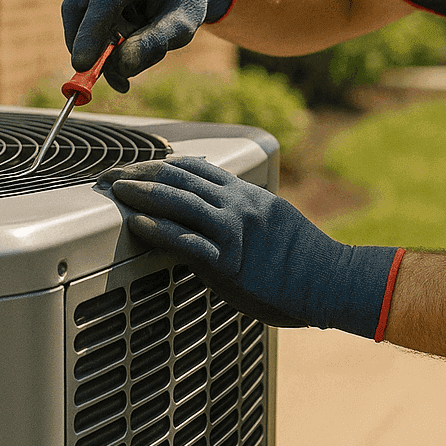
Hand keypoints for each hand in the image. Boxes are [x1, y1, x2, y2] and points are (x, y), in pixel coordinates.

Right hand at [62, 0, 234, 91]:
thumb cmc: (184, 4)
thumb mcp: (181, 26)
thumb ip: (154, 43)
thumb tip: (120, 68)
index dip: (91, 32)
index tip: (82, 65)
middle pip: (79, 4)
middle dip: (83, 42)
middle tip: (93, 76)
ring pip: (79, 19)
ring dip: (102, 43)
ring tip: (140, 43)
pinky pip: (83, 23)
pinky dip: (100, 42)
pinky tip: (130, 39)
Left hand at [99, 156, 399, 337]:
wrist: (332, 282)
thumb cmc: (305, 262)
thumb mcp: (273, 223)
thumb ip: (243, 215)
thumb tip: (215, 218)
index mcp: (248, 193)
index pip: (195, 166)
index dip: (159, 164)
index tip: (135, 167)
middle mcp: (239, 204)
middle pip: (179, 176)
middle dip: (140, 172)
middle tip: (112, 176)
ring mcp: (235, 230)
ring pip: (178, 200)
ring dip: (141, 193)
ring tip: (116, 192)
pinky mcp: (231, 260)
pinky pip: (186, 240)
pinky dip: (158, 229)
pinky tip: (138, 225)